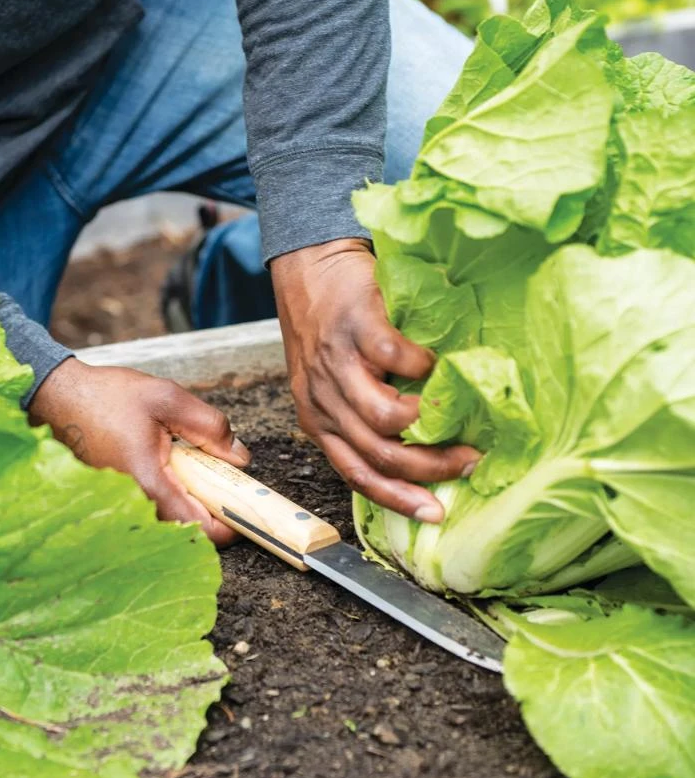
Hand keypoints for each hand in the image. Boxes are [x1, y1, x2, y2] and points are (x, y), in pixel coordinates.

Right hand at [28, 357, 248, 545]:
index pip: (199, 529)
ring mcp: (123, 506)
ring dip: (194, 500)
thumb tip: (239, 458)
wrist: (60, 397)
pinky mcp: (118, 500)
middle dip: (214, 508)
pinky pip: (156, 509)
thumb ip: (209, 427)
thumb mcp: (168, 398)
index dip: (230, 523)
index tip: (245, 506)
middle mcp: (133, 504)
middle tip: (224, 478)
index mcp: (147, 483)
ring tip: (196, 465)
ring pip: (173, 520)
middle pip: (189, 529)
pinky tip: (173, 464)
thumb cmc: (107, 396)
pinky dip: (174, 493)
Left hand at [271, 239, 479, 521]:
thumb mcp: (331, 381)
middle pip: (378, 456)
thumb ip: (361, 412)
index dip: (398, 500)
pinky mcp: (357, 329)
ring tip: (457, 418)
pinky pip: (395, 362)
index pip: (356, 475)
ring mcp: (337, 366)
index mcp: (317, 420)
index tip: (436, 512)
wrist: (309, 265)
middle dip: (429, 470)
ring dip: (429, 426)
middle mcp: (322, 400)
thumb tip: (420, 448)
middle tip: (468, 462)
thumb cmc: (326, 325)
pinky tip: (435, 365)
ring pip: (385, 420)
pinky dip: (422, 369)